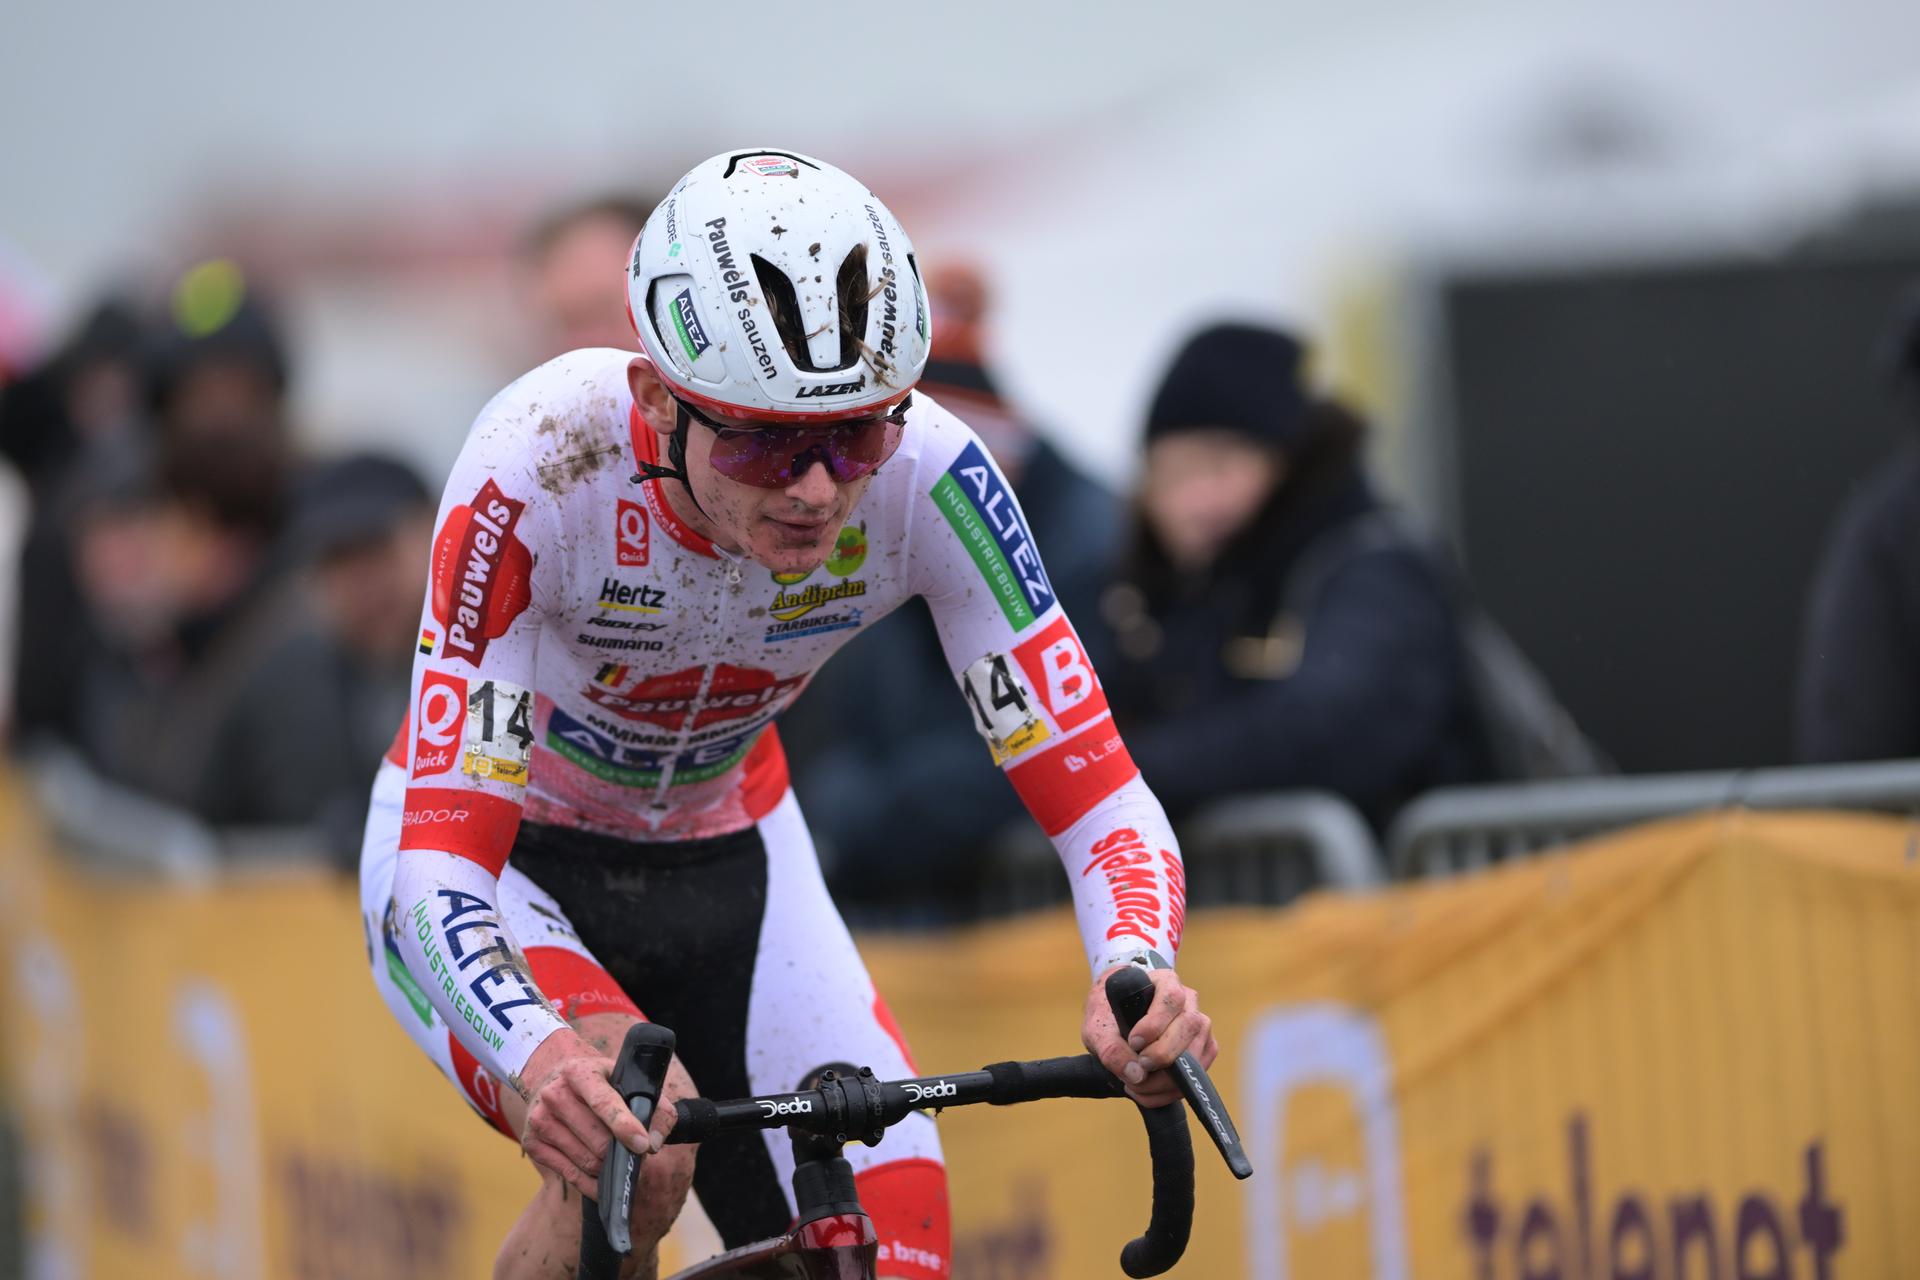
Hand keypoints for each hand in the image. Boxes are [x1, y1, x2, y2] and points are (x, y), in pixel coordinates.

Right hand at [516, 1027, 675, 1197]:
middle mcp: (554, 1094)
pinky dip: (591, 1183)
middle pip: (598, 1140)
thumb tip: (654, 1143)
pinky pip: (570, 1175)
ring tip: (617, 1159)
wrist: (555, 1080)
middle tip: (634, 1151)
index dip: (625, 1126)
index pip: (604, 1103)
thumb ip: (654, 1107)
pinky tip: (603, 1181)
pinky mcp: (532, 1144)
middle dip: (621, 1152)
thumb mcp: (627, 1081)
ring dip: (608, 1167)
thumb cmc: (600, 1084)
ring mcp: (539, 1120)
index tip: (643, 1145)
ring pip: (586, 1160)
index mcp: (579, 1072)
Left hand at [1081, 965, 1217, 1107]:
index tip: (1134, 1042)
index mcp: (1163, 982)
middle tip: (1138, 1070)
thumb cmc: (1108, 1016)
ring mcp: (1199, 1025)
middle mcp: (1188, 1001)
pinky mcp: (1203, 1048)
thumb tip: (1136, 1074)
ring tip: (1136, 1086)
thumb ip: (1110, 1049)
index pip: (1171, 998)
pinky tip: (1149, 1092)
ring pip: (1197, 1053)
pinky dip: (1173, 1089)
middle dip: (1163, 1055)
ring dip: (1167, 1080)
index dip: (1155, 1023)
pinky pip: (1199, 1071)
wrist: (1116, 1021)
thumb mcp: (1097, 1028)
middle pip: (1189, 1026)